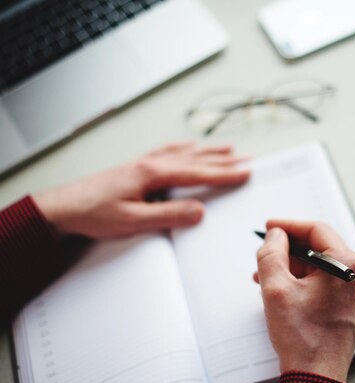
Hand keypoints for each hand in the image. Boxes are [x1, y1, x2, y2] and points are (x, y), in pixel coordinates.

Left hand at [33, 142, 249, 237]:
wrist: (63, 206)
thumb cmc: (93, 213)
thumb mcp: (132, 221)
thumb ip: (168, 215)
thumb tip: (199, 211)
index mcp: (153, 174)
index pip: (198, 173)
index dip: (224, 174)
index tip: (246, 173)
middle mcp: (152, 163)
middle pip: (196, 159)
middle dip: (224, 159)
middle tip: (248, 159)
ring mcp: (144, 163)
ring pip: (185, 153)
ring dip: (209, 151)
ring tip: (229, 149)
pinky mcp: (137, 167)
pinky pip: (169, 152)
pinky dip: (185, 148)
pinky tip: (190, 147)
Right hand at [254, 220, 354, 382]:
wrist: (317, 376)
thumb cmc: (303, 338)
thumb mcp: (276, 289)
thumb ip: (272, 254)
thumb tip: (276, 236)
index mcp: (346, 264)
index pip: (316, 229)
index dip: (288, 225)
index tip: (269, 227)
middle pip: (318, 246)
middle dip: (287, 249)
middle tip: (264, 252)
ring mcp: (353, 289)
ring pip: (318, 264)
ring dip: (291, 266)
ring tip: (264, 276)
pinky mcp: (346, 303)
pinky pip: (322, 280)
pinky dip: (300, 280)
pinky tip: (279, 289)